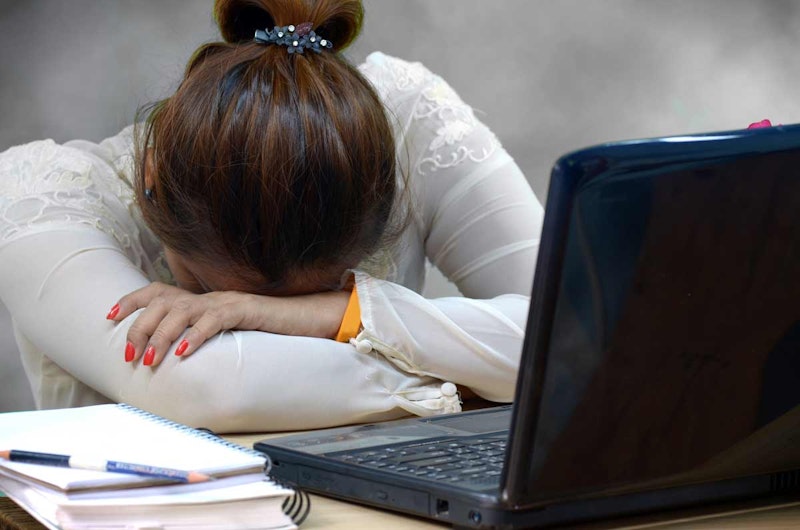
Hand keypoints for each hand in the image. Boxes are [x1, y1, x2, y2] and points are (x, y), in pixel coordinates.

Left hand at [106, 282, 350, 366]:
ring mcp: (225, 301)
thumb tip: (172, 355)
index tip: (109, 316)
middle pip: (162, 302)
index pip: (157, 291)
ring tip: (150, 361)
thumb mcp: (224, 331)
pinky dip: (196, 335)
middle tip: (131, 356)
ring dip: (161, 337)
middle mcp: (207, 296)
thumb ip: (199, 334)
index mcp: (200, 299)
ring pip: (182, 312)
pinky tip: (185, 353)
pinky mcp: (244, 310)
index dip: (131, 301)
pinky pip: (214, 320)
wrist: (302, 317)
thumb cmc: (262, 329)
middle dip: (140, 328)